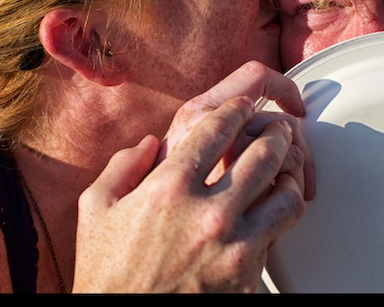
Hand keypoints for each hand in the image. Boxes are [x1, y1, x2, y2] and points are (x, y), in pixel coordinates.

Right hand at [73, 61, 313, 291]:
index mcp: (168, 187)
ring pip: (286, 194)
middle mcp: (207, 212)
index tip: (243, 107)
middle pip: (264, 152)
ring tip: (284, 169)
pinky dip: (282, 215)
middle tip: (277, 130)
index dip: (237, 109)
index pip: (218, 128)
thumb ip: (122, 168)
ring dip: (288, 175)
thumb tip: (147, 145)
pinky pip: (280, 234)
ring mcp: (233, 246)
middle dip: (276, 133)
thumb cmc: (108, 277)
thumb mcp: (95, 211)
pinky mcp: (249, 275)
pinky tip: (275, 208)